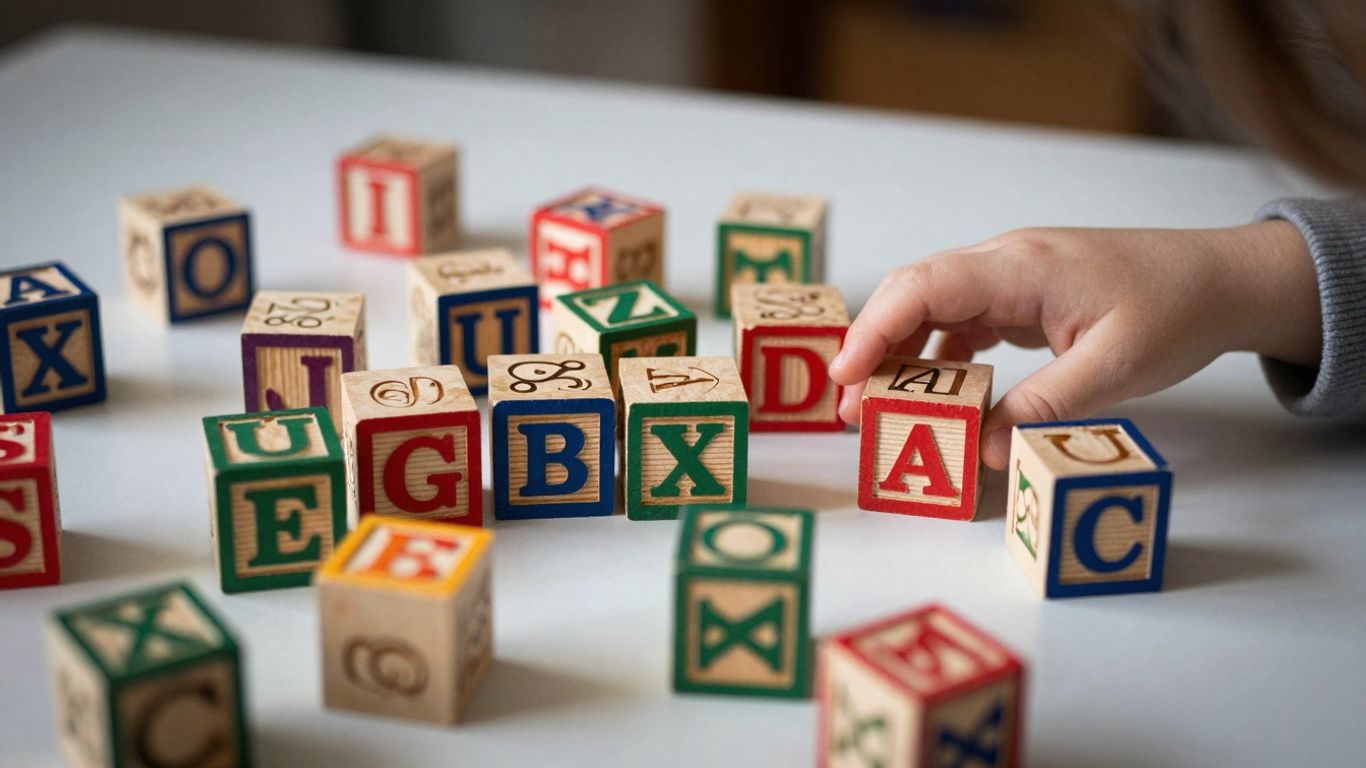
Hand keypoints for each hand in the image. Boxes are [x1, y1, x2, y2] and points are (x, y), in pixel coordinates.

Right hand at [828, 223, 1320, 469]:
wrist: (1223, 279)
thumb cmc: (1177, 309)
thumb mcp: (1115, 367)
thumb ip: (1044, 408)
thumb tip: (986, 453)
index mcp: (1023, 267)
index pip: (925, 286)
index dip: (875, 329)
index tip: (845, 376)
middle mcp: (1006, 263)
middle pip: (913, 292)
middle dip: (872, 346)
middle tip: (849, 407)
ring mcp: (1011, 278)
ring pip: (931, 306)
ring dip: (899, 353)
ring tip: (877, 406)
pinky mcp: (1021, 298)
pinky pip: (960, 320)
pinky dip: (936, 355)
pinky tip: (932, 392)